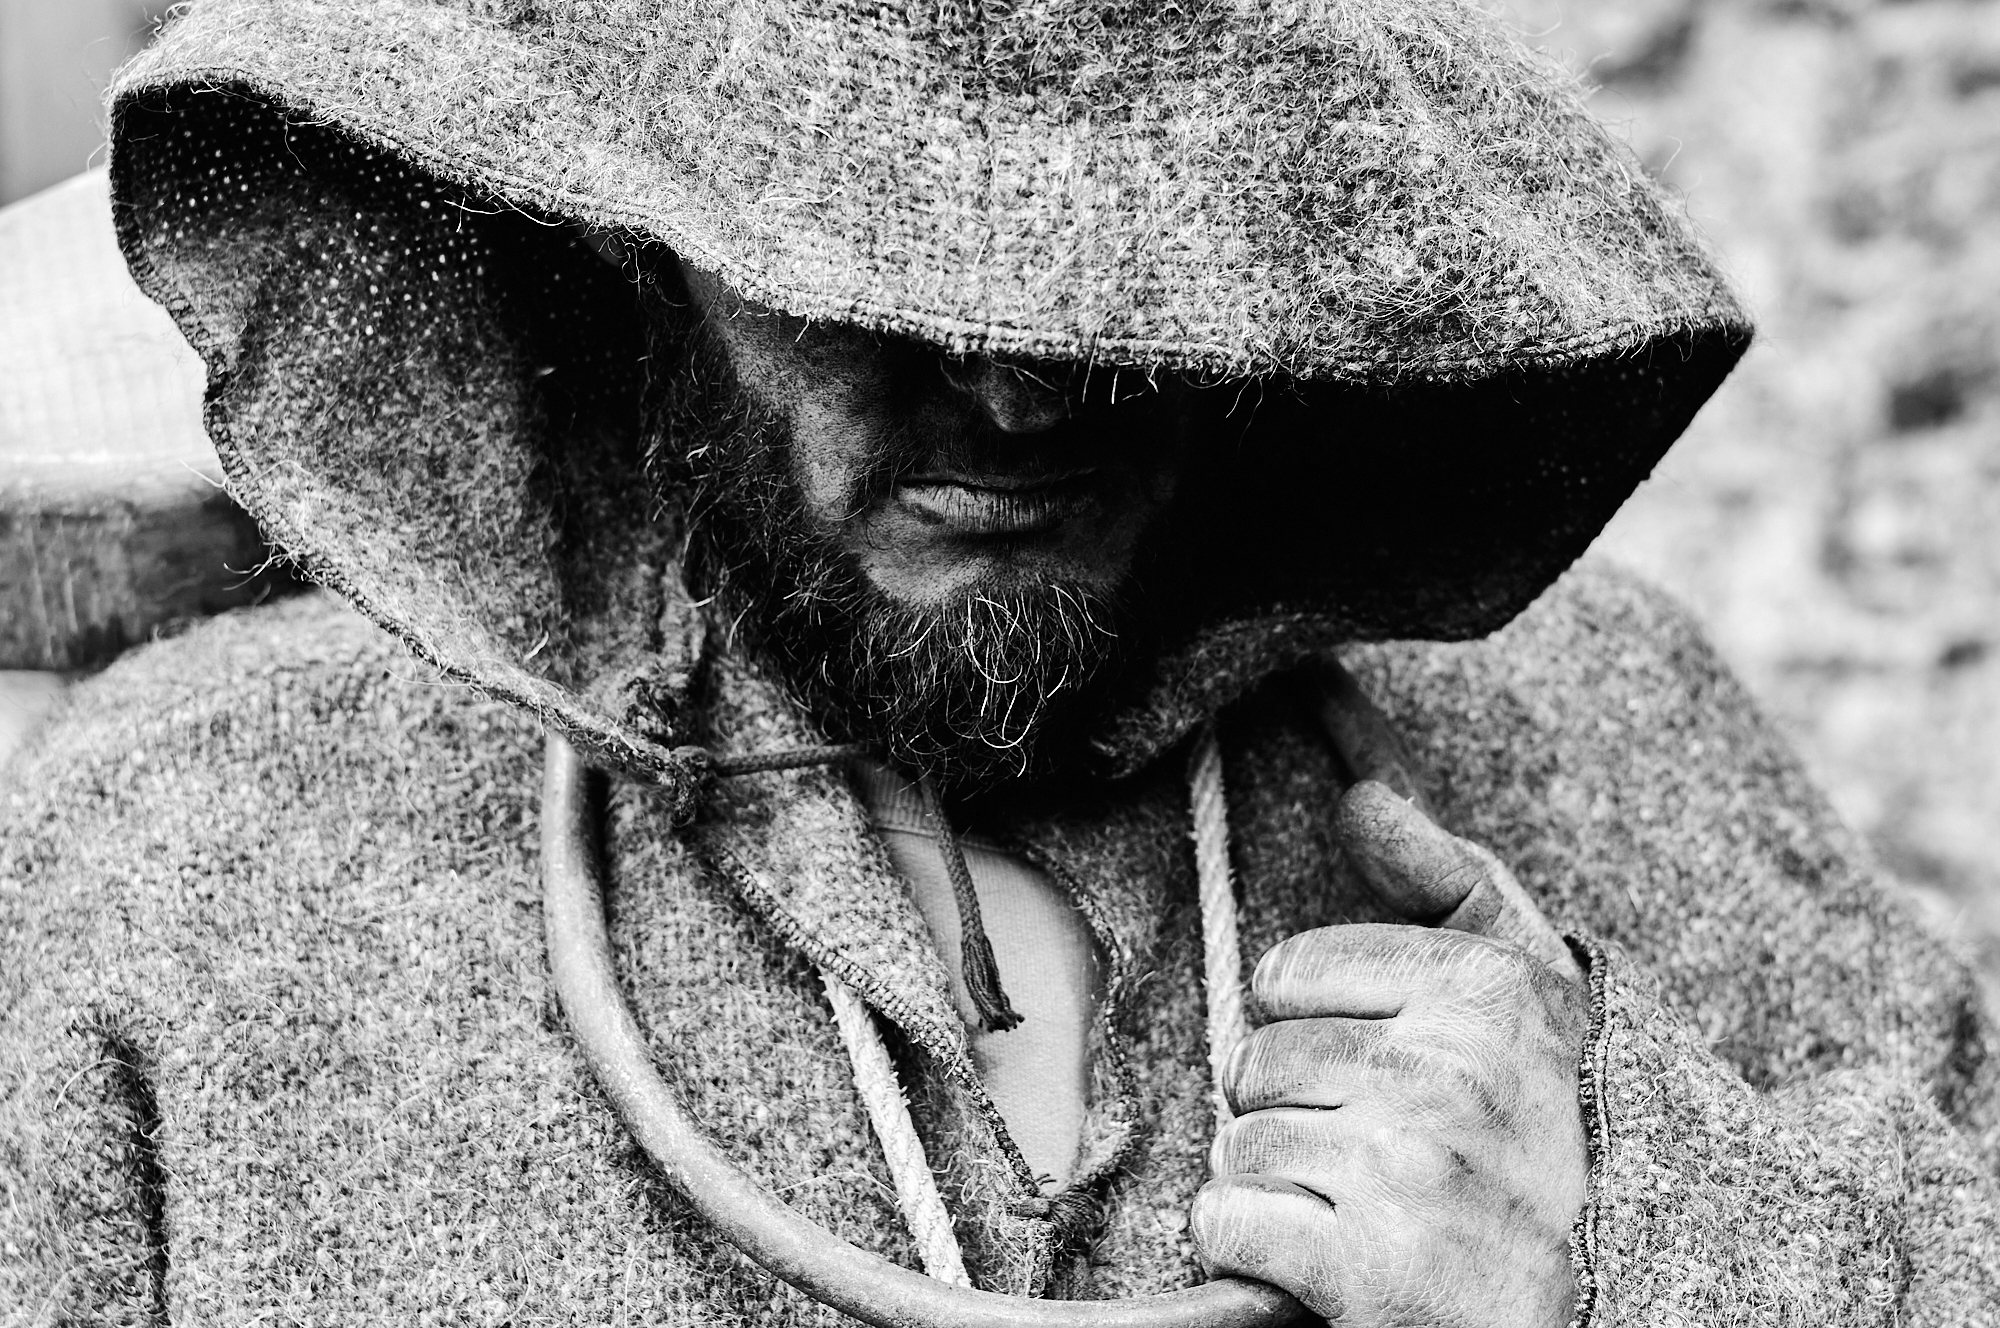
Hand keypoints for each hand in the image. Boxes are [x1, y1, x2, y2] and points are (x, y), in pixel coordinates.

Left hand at [1190, 782, 1589, 1326]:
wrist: (1595, 1313)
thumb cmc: (1544, 1147)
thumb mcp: (1529, 998)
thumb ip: (1447, 882)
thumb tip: (1363, 795)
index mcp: (1491, 993)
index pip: (1286, 973)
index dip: (1314, 1028)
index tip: (1381, 1073)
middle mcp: (1454, 1072)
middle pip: (1256, 1060)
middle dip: (1292, 1112)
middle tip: (1372, 1156)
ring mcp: (1409, 1169)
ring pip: (1238, 1142)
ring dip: (1276, 1186)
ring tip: (1359, 1206)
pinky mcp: (1370, 1266)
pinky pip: (1226, 1220)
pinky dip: (1250, 1251)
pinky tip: (1324, 1261)